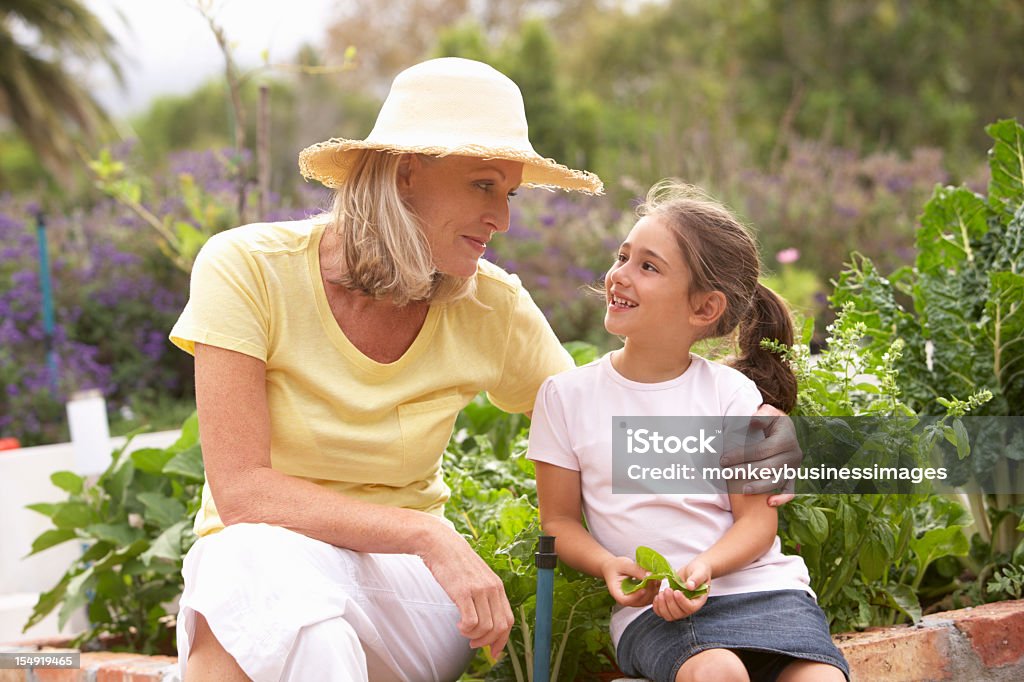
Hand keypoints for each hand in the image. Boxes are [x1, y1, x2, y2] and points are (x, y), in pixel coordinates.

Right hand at [418, 523, 513, 653]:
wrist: (441, 545)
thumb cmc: (456, 563)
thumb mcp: (478, 577)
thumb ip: (485, 595)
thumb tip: (487, 620)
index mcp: (498, 586)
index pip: (509, 620)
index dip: (502, 640)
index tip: (494, 651)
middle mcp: (492, 588)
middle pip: (500, 627)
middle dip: (488, 642)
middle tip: (474, 644)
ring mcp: (478, 590)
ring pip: (486, 627)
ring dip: (474, 636)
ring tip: (463, 631)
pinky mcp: (463, 592)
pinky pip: (471, 622)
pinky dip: (465, 629)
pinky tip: (458, 624)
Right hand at [601, 555, 658, 606]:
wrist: (614, 567)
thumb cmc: (616, 566)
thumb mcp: (624, 565)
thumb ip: (636, 570)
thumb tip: (649, 575)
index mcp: (617, 593)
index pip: (626, 600)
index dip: (636, 596)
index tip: (643, 588)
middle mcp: (626, 599)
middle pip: (639, 601)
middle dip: (648, 590)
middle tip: (653, 578)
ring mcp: (635, 599)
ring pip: (647, 600)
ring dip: (653, 590)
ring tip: (655, 578)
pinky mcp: (641, 596)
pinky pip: (650, 596)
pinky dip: (655, 589)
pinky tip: (655, 580)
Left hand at [652, 559, 709, 620]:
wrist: (692, 570)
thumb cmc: (699, 571)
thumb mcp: (700, 572)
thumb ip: (696, 579)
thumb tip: (690, 586)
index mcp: (698, 601)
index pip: (690, 608)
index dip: (682, 602)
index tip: (676, 591)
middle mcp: (688, 607)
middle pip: (678, 614)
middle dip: (670, 602)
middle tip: (667, 589)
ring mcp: (679, 607)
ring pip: (669, 616)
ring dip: (663, 605)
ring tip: (661, 592)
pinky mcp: (670, 605)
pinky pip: (662, 612)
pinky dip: (657, 607)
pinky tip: (657, 596)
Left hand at [720, 404, 800, 505]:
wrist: (785, 428)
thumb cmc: (771, 420)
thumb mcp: (768, 413)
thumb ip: (761, 415)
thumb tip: (752, 421)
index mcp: (786, 438)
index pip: (761, 450)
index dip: (741, 455)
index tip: (723, 460)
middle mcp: (794, 454)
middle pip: (768, 467)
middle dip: (745, 471)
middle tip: (726, 474)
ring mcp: (794, 467)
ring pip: (777, 480)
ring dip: (760, 487)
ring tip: (742, 490)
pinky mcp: (793, 476)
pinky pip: (791, 490)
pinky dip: (782, 498)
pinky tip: (769, 503)